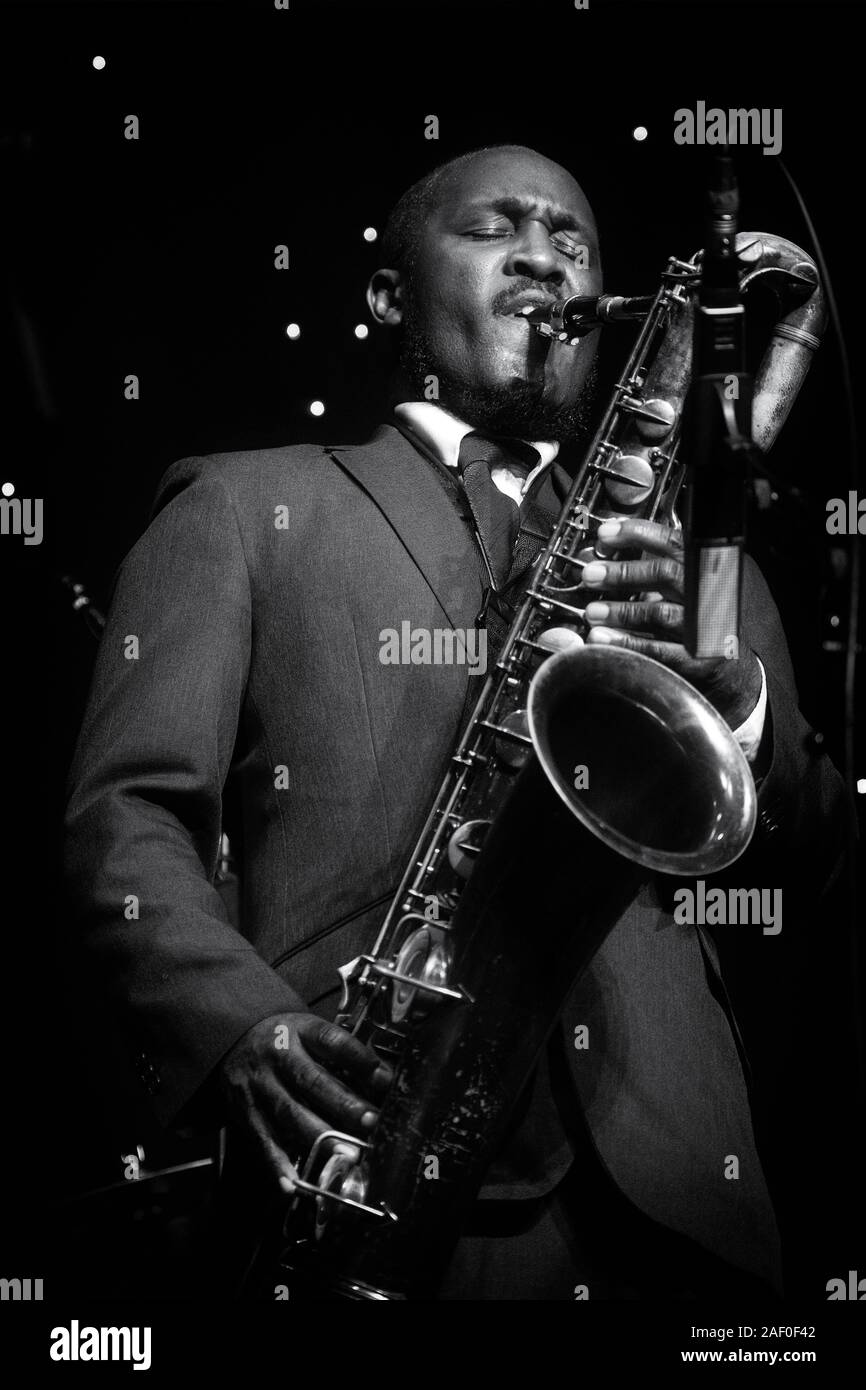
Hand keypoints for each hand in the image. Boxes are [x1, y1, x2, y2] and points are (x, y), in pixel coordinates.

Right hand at [214, 1011, 391, 1192]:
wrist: (233, 1041)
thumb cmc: (286, 1040)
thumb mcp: (309, 1031)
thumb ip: (340, 1053)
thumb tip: (383, 1081)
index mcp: (300, 1031)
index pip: (332, 1041)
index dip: (359, 1059)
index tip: (386, 1079)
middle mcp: (279, 1057)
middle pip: (312, 1080)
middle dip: (343, 1103)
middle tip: (371, 1121)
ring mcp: (261, 1087)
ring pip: (290, 1113)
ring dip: (320, 1136)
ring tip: (347, 1154)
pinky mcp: (247, 1114)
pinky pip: (264, 1141)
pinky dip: (278, 1164)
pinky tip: (293, 1184)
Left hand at [581, 517, 761, 729]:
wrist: (738, 670)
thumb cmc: (707, 621)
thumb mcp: (694, 585)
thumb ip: (663, 567)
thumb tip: (610, 553)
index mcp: (710, 568)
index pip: (675, 542)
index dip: (638, 534)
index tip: (606, 533)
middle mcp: (712, 594)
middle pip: (666, 574)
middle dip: (623, 573)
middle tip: (591, 574)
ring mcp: (707, 629)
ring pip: (659, 613)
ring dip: (620, 611)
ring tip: (592, 611)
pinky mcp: (698, 661)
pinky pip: (658, 650)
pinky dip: (627, 643)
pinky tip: (603, 639)